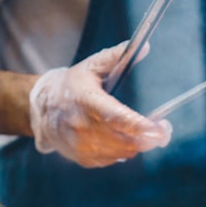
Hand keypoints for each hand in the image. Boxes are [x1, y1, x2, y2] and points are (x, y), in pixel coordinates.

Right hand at [28, 41, 171, 166]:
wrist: (42, 110)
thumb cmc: (72, 86)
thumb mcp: (92, 66)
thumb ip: (117, 56)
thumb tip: (144, 47)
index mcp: (87, 102)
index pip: (119, 119)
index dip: (142, 127)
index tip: (161, 128)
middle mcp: (83, 128)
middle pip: (126, 141)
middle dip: (150, 137)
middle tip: (163, 129)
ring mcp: (82, 147)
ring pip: (123, 152)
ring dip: (137, 144)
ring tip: (143, 131)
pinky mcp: (84, 159)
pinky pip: (113, 159)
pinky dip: (123, 150)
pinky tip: (121, 138)